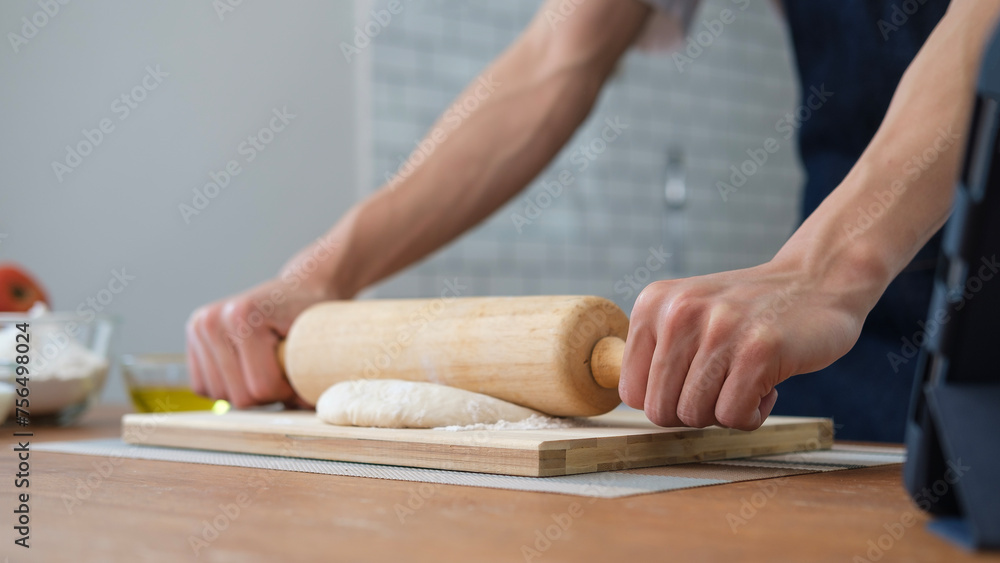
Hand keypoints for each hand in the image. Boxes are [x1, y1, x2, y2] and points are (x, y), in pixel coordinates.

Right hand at [186, 276, 331, 407]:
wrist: (298, 289)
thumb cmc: (310, 314)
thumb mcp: (315, 340)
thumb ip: (312, 372)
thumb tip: (313, 406)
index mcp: (242, 316)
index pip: (261, 387)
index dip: (286, 391)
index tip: (299, 374)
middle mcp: (212, 320)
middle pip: (238, 397)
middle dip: (267, 394)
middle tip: (284, 373)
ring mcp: (198, 327)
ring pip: (220, 396)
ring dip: (247, 391)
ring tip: (266, 368)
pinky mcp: (193, 337)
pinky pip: (204, 387)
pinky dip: (228, 386)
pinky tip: (245, 369)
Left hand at [619, 257, 869, 429]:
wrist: (816, 281)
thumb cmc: (748, 310)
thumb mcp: (686, 312)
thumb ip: (656, 351)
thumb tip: (634, 402)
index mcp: (653, 304)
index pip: (630, 390)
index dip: (664, 400)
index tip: (691, 385)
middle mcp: (679, 313)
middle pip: (660, 410)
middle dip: (693, 412)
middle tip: (722, 387)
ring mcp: (719, 330)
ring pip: (695, 416)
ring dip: (724, 412)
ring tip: (744, 380)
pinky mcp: (758, 352)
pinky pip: (733, 417)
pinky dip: (751, 415)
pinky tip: (766, 387)